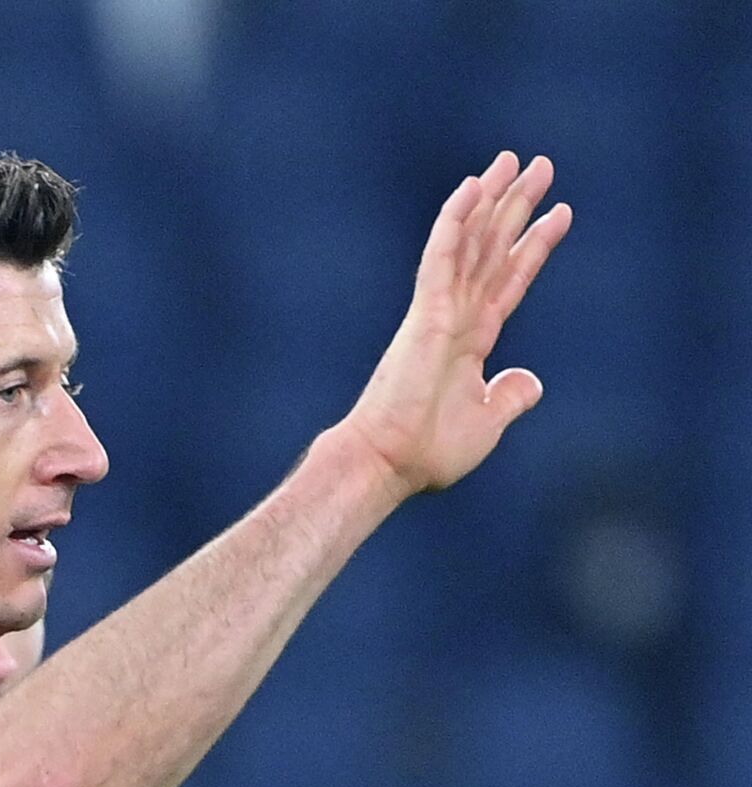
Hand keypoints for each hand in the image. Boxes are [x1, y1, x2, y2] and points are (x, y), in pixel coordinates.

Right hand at [337, 152, 571, 498]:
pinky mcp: (426, 313)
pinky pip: (442, 257)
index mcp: (471, 340)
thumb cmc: (428, 451)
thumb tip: (529, 380)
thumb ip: (508, 396)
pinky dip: (456, 221)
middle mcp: (456, 316)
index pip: (508, 280)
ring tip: (512, 161)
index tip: (558, 213)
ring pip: (471, 242)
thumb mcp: (486, 422)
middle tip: (538, 164)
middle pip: (492, 248)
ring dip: (492, 200)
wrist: (389, 462)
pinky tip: (472, 189)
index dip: (533, 246)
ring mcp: (439, 311)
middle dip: (516, 207)